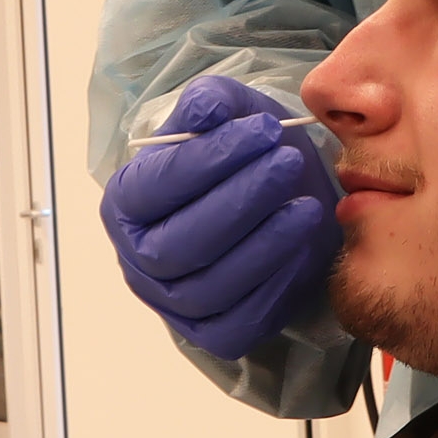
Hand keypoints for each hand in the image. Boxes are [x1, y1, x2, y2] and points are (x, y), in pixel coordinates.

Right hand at [100, 76, 337, 359]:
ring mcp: (174, 304)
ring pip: (212, 286)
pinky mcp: (215, 333)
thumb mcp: (230, 116)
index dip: (210, 158)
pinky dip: (275, 286)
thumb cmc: (242, 158)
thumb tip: (204, 109)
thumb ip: (213, 103)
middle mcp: (141, 259)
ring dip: (265, 244)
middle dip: (241, 200)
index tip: (264, 131)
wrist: (274, 200)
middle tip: (289, 162)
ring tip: (309, 206)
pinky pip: (241, 321)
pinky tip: (305, 247)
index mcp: (128, 203)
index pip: (156, 186)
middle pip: (181, 243)